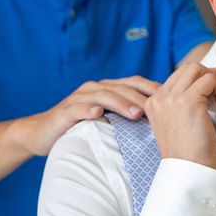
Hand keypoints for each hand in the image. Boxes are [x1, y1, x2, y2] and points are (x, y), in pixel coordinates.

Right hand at [17, 76, 159, 155]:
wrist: (41, 133)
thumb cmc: (81, 127)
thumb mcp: (108, 119)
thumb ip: (128, 114)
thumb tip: (162, 120)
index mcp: (108, 88)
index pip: (135, 83)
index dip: (153, 88)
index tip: (174, 97)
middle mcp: (95, 88)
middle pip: (124, 88)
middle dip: (143, 98)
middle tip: (161, 108)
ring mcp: (79, 98)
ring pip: (104, 95)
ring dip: (122, 103)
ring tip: (137, 113)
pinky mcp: (65, 111)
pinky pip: (78, 108)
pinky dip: (88, 109)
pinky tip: (98, 114)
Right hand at [144, 63, 215, 169]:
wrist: (189, 172)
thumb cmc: (189, 153)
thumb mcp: (177, 124)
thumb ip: (180, 104)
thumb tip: (204, 81)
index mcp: (153, 103)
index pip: (178, 76)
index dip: (199, 79)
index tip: (212, 92)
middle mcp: (159, 98)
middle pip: (188, 68)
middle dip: (208, 76)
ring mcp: (172, 98)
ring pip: (198, 69)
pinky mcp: (189, 101)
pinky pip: (210, 80)